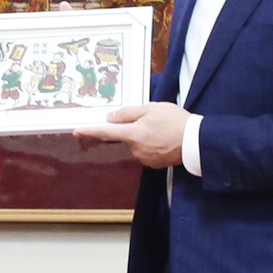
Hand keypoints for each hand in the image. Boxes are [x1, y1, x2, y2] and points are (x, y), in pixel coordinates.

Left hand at [73, 102, 189, 169]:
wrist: (196, 142)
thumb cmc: (175, 121)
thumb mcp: (152, 108)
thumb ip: (129, 113)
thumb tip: (111, 118)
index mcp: (134, 134)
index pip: (106, 132)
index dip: (90, 131)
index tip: (76, 132)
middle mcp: (136, 149)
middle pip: (126, 136)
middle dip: (134, 128)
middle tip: (154, 120)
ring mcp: (145, 158)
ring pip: (136, 143)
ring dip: (144, 136)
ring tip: (163, 129)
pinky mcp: (153, 164)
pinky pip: (146, 151)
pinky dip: (151, 144)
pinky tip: (164, 139)